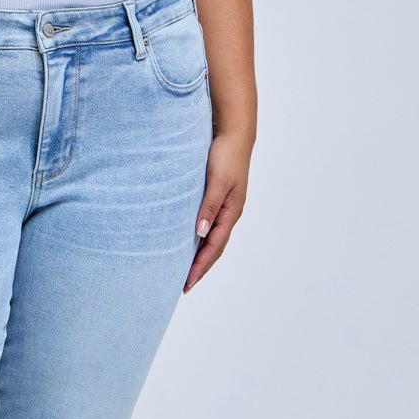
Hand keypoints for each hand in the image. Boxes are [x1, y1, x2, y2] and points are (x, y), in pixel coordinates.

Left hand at [183, 129, 251, 294]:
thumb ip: (209, 207)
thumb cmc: (225, 155)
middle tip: (184, 286)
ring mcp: (226, 206)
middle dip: (200, 267)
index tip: (187, 282)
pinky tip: (190, 241)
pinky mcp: (219, 198)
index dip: (200, 266)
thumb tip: (200, 234)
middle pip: (215, 248)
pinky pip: (209, 225)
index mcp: (231, 212)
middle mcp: (230, 213)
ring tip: (186, 270)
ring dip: (201, 255)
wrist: (233, 133)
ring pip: (212, 238)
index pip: (214, 247)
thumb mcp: (217, 181)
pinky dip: (200, 239)